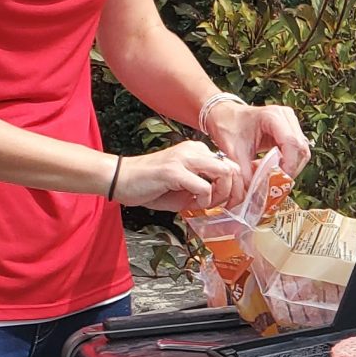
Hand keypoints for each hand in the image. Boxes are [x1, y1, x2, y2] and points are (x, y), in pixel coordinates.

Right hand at [112, 141, 236, 212]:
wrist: (121, 180)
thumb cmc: (151, 186)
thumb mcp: (185, 189)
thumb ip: (205, 191)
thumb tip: (224, 201)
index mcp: (197, 152)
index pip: (230, 165)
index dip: (235, 186)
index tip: (228, 202)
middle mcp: (193, 150)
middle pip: (232, 168)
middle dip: (234, 192)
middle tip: (223, 206)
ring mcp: (184, 158)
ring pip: (223, 173)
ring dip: (221, 194)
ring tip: (207, 204)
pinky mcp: (173, 170)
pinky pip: (204, 186)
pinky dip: (204, 200)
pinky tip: (193, 203)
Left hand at [203, 100, 311, 179]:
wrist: (224, 116)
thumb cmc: (228, 127)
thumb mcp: (234, 151)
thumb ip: (246, 172)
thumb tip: (256, 193)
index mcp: (272, 116)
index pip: (291, 142)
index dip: (289, 164)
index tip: (280, 181)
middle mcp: (286, 116)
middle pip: (301, 148)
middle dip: (291, 169)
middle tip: (277, 183)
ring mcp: (291, 123)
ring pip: (302, 151)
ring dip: (292, 167)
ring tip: (275, 177)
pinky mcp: (291, 131)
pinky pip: (298, 151)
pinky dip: (290, 163)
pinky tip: (276, 170)